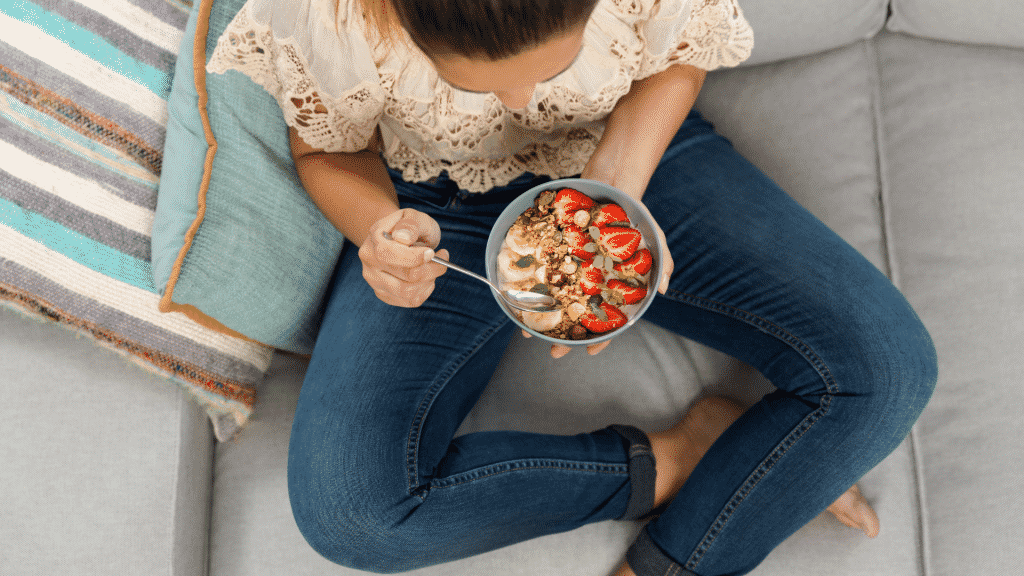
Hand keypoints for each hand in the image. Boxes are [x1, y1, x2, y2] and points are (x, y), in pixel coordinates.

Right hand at [359, 208, 448, 306]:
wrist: (401, 237)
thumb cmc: (410, 227)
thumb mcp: (414, 216)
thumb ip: (410, 224)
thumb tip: (402, 237)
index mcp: (374, 239)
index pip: (389, 255)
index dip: (414, 257)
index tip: (431, 252)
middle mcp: (370, 262)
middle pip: (405, 275)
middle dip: (431, 268)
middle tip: (442, 257)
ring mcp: (375, 280)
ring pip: (408, 292)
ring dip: (430, 280)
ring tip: (434, 266)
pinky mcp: (384, 294)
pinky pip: (410, 301)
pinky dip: (425, 290)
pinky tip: (427, 277)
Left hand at [523, 145, 673, 358]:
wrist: (610, 183)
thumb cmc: (635, 215)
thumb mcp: (654, 238)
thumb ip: (661, 263)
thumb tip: (662, 289)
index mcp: (612, 285)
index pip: (609, 319)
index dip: (602, 337)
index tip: (590, 351)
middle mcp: (589, 281)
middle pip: (577, 315)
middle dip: (565, 337)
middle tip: (554, 354)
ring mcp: (570, 268)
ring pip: (555, 299)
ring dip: (543, 318)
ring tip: (529, 332)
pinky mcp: (553, 252)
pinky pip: (540, 272)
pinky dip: (530, 285)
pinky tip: (518, 298)